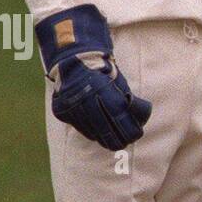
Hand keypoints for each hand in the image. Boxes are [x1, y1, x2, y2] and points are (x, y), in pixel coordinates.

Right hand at [35, 4, 151, 150]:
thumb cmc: (102, 70)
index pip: (120, 120)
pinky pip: (78, 127)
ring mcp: (72, 106)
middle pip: (105, 130)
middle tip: (123, 143)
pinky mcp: (62, 110)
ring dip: (102, 138)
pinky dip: (88, 131)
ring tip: (111, 141)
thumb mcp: (120, 81)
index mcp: (104, 91)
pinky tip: (96, 133)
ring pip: (91, 132)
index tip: (135, 135)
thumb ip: (128, 101)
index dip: (129, 131)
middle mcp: (86, 100)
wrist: (72, 58)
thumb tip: (139, 120)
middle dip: (117, 140)